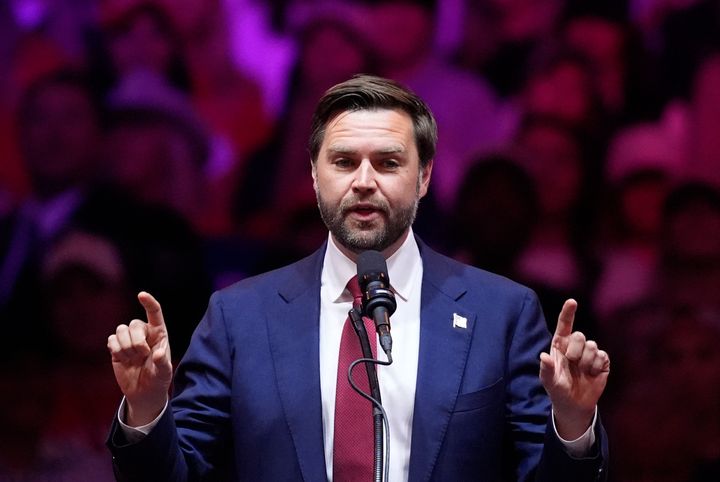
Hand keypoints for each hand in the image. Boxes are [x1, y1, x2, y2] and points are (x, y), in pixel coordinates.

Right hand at [107, 292, 172, 425]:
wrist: (144, 392)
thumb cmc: (158, 380)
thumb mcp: (164, 374)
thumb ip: (163, 363)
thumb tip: (158, 354)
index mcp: (159, 334)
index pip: (154, 313)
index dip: (148, 302)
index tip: (141, 295)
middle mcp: (143, 333)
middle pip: (133, 324)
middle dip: (136, 341)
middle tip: (142, 356)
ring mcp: (129, 340)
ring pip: (120, 330)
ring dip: (126, 347)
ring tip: (133, 359)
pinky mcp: (116, 348)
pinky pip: (111, 340)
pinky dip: (116, 350)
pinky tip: (123, 360)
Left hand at [539, 299, 609, 439]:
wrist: (574, 404)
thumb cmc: (558, 390)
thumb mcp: (549, 381)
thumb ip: (546, 369)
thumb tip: (543, 356)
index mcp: (560, 345)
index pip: (564, 325)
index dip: (568, 312)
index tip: (572, 301)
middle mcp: (574, 346)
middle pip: (579, 335)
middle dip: (575, 350)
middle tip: (572, 363)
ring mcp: (589, 353)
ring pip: (592, 345)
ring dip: (586, 361)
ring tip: (581, 371)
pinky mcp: (602, 361)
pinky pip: (602, 356)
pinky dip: (596, 366)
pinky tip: (591, 374)